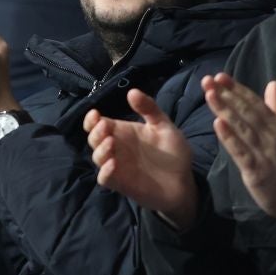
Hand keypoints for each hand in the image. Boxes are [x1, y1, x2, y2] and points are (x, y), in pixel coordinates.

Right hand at [88, 89, 198, 228]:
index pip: (98, 123)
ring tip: (111, 143)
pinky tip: (113, 164)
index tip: (95, 114)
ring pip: (97, 157)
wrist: (184, 181)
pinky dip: (105, 171)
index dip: (91, 119)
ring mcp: (117, 166)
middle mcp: (116, 148)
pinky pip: (105, 178)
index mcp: (122, 132)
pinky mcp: (121, 183)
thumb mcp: (164, 126)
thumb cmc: (173, 153)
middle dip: (95, 132)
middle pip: (93, 138)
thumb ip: (149, 108)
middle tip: (105, 127)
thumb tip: (131, 91)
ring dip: (100, 149)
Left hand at [203, 73, 275, 223]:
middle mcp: (271, 135)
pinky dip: (229, 138)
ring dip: (225, 110)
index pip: (255, 103)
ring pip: (241, 128)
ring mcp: (263, 152)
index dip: (237, 89)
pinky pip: (241, 152)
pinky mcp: (256, 170)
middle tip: (207, 80)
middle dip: (226, 95)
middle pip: (246, 111)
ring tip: (209, 95)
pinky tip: (217, 125)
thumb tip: (272, 84)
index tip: (220, 76)